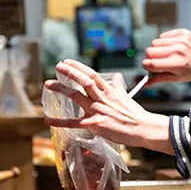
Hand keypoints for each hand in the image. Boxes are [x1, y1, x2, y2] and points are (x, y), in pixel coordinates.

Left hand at [44, 60, 174, 154]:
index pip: (92, 74)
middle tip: (58, 66)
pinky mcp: (95, 124)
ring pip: (76, 96)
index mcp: (109, 91)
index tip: (67, 62)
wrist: (142, 128)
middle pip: (83, 81)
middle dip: (69, 72)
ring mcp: (97, 110)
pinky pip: (74, 122)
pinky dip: (59, 122)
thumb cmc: (134, 114)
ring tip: (48, 84)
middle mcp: (102, 98)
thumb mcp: (125, 96)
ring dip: (61, 89)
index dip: (79, 66)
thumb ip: (118, 87)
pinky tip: (48, 120)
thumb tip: (117, 78)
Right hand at [143, 29, 190, 85]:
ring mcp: (181, 40)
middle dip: (151, 57)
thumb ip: (160, 79)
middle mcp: (178, 51)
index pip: (152, 64)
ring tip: (167, 53)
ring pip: (155, 42)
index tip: (147, 66)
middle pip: (150, 51)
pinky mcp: (182, 33)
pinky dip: (165, 41)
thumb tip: (145, 84)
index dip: (146, 65)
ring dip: (158, 48)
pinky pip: (163, 35)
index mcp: (176, 64)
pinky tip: (173, 46)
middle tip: (158, 60)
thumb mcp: (177, 79)